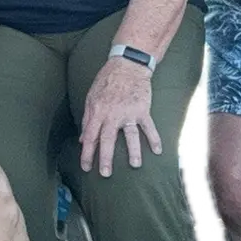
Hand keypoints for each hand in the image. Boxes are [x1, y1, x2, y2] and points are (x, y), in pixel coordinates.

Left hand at [79, 59, 161, 176]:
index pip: (90, 136)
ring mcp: (128, 112)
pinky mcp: (142, 110)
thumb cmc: (106, 81)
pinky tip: (157, 150)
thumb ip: (87, 119)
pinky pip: (148, 127)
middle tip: (105, 174)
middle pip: (107, 139)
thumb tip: (83, 139)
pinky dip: (154, 138)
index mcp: (97, 111)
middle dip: (105, 157)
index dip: (87, 153)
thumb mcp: (91, 98)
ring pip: (130, 135)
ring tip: (135, 165)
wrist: (127, 66)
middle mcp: (112, 114)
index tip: (86, 167)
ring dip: (133, 151)